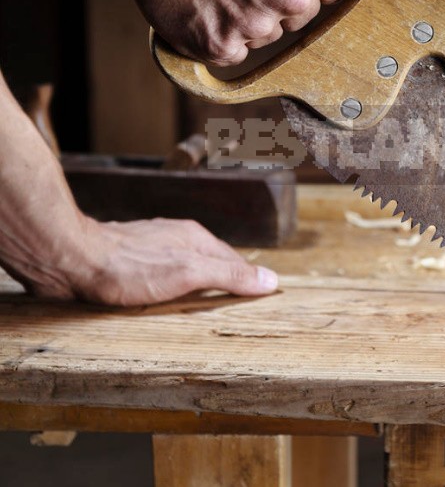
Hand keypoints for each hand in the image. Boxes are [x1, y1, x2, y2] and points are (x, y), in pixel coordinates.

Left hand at [10, 217, 278, 306]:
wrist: (68, 259)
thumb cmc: (126, 266)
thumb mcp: (188, 273)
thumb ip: (229, 275)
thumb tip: (270, 280)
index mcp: (195, 238)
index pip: (234, 262)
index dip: (246, 282)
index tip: (260, 301)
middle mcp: (174, 240)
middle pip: (209, 264)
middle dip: (221, 285)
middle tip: (235, 311)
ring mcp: (149, 250)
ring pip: (182, 271)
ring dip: (193, 289)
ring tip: (201, 313)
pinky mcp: (126, 264)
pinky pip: (158, 279)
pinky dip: (167, 292)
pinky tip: (161, 306)